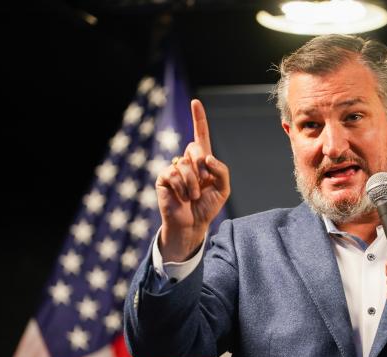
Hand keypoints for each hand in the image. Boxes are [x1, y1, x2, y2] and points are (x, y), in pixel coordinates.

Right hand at [155, 99, 229, 260]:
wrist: (193, 224)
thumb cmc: (208, 206)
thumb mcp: (223, 188)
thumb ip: (221, 170)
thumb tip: (206, 156)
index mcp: (203, 161)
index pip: (201, 135)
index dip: (199, 119)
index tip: (196, 102)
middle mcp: (187, 161)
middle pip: (195, 148)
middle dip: (202, 166)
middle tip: (203, 183)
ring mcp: (174, 168)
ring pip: (185, 164)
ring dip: (193, 184)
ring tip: (193, 196)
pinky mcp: (163, 177)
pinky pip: (173, 173)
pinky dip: (182, 188)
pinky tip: (182, 197)